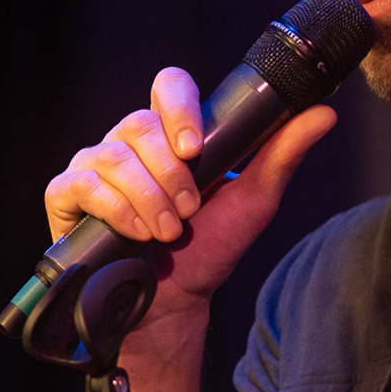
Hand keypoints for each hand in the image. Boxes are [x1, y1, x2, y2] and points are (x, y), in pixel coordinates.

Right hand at [41, 67, 340, 347]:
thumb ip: (281, 155)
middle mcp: (129, 143)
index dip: (179, 107)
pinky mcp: (65, 197)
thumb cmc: (208, 250)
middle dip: (169, 174)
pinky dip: (113, 209)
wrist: (173, 304)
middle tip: (188, 211)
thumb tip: (324, 113)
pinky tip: (134, 233)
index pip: (169, 86)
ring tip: (166, 232)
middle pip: (138, 124)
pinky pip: (81, 184)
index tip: (194, 148)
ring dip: (147, 197)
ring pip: (112, 156)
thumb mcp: (253, 202)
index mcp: (169, 134)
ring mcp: (94, 167)